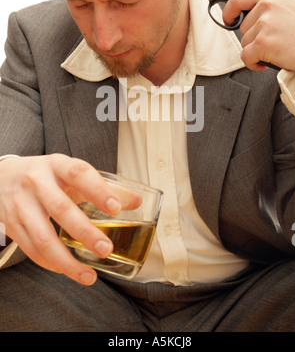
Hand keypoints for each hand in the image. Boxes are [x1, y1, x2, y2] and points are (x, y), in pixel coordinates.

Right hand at [0, 154, 140, 284]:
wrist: (4, 176)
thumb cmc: (47, 175)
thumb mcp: (71, 172)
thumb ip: (104, 186)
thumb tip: (136, 201)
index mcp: (56, 164)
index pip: (78, 172)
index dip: (98, 190)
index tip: (116, 209)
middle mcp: (36, 182)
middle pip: (61, 208)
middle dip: (85, 232)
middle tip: (107, 249)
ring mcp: (21, 204)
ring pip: (43, 237)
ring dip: (67, 261)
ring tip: (89, 275)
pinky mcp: (12, 224)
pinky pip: (32, 249)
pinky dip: (51, 264)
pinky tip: (67, 270)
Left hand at [222, 0, 294, 70]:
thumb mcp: (290, 6)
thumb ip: (270, 8)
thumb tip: (251, 18)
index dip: (228, 11)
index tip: (228, 19)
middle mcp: (266, 6)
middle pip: (242, 28)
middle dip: (254, 38)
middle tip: (274, 41)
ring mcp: (265, 23)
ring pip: (244, 43)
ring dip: (256, 51)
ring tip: (276, 50)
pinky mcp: (264, 42)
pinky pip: (246, 57)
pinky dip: (253, 63)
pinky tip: (266, 62)